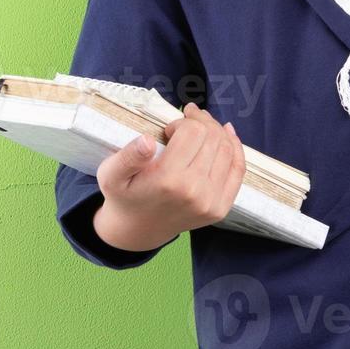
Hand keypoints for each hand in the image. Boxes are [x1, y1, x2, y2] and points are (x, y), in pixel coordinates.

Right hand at [92, 102, 246, 251]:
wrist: (138, 230)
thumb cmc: (124, 196)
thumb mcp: (111, 174)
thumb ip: (127, 156)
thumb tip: (147, 141)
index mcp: (167, 181)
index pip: (192, 132)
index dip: (182, 122)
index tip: (170, 129)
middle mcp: (194, 192)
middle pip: (212, 138)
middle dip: (202, 122)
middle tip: (189, 119)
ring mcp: (211, 201)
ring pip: (227, 149)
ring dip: (217, 131)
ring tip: (202, 126)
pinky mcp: (221, 208)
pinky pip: (238, 169)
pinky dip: (235, 148)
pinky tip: (226, 134)